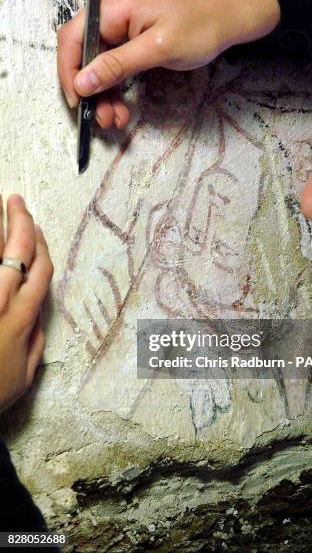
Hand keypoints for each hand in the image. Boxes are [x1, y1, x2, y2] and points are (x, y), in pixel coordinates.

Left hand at [0, 195, 53, 413]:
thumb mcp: (25, 375)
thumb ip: (35, 342)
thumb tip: (39, 316)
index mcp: (23, 318)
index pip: (40, 270)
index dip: (41, 244)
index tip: (37, 227)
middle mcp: (1, 303)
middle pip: (17, 251)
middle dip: (20, 221)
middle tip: (15, 201)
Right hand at [57, 0, 279, 128]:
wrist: (225, 20)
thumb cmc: (199, 28)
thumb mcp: (157, 50)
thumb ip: (117, 65)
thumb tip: (82, 82)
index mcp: (112, 1)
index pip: (73, 38)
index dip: (70, 73)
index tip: (78, 104)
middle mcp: (107, 4)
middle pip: (82, 51)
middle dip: (91, 89)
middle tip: (102, 119)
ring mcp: (116, 16)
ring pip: (96, 60)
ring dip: (103, 92)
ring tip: (114, 119)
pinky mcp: (125, 28)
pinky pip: (110, 58)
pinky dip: (114, 83)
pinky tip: (120, 106)